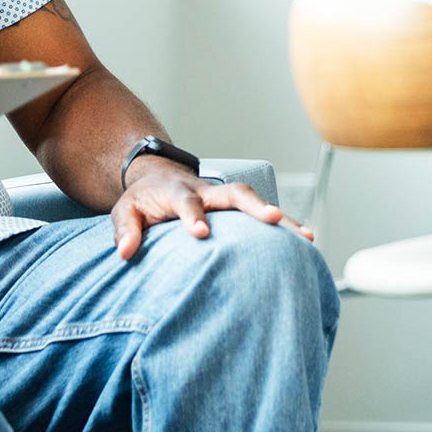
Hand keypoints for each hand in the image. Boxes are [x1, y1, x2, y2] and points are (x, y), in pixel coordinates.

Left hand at [109, 161, 313, 260]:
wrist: (158, 178)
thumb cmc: (144, 199)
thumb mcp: (125, 211)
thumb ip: (125, 230)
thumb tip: (126, 253)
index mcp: (178, 193)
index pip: (187, 203)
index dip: (194, 216)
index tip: (201, 233)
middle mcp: (206, 192)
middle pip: (234, 193)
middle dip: (254, 205)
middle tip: (274, 218)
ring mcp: (223, 198)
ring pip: (254, 202)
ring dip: (280, 218)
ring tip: (306, 237)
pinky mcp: (235, 209)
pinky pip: (261, 215)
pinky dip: (283, 227)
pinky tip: (304, 244)